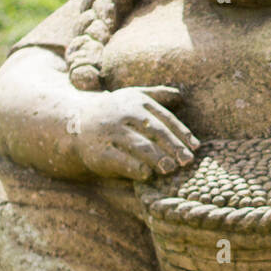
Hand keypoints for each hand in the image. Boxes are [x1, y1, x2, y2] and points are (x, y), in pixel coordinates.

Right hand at [75, 85, 199, 180]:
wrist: (74, 122)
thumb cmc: (113, 112)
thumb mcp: (133, 97)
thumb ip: (158, 96)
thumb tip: (182, 96)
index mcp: (136, 101)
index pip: (165, 118)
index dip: (182, 133)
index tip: (196, 147)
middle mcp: (123, 114)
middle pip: (154, 131)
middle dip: (173, 147)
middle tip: (187, 161)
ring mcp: (110, 132)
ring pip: (138, 145)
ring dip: (157, 157)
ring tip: (171, 169)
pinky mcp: (98, 150)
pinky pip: (119, 160)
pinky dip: (134, 167)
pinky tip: (147, 175)